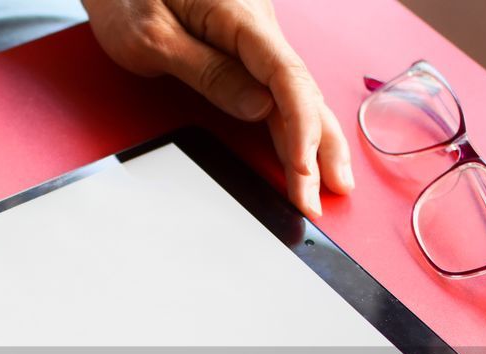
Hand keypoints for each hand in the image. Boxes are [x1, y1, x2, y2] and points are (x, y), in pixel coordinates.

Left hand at [82, 0, 352, 216]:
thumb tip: (259, 109)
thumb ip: (208, 72)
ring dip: (314, 140)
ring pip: (296, 94)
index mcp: (240, 15)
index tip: (301, 171)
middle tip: (319, 201)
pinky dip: (295, 123)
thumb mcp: (153, 37)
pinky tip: (307, 151)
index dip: (300, 129)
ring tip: (331, 185)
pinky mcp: (245, 48)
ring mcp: (255, 37)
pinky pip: (279, 89)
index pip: (287, 78)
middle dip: (315, 149)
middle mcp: (259, 24)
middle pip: (301, 92)